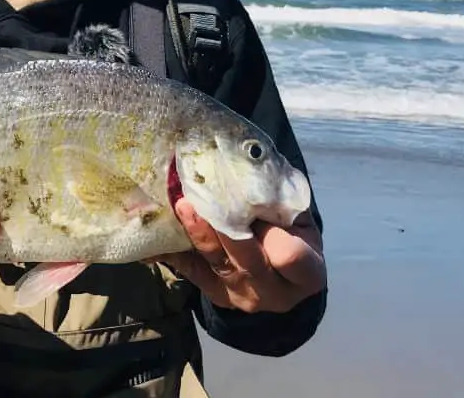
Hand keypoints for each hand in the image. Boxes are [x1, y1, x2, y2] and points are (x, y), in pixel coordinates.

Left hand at [154, 198, 325, 313]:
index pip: (291, 257)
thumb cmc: (293, 236)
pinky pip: (190, 271)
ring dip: (197, 231)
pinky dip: (173, 251)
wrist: (281, 276)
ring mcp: (241, 296)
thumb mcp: (301, 222)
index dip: (274, 236)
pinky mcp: (214, 295)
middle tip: (205, 198)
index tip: (257, 210)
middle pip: (246, 259)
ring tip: (183, 205)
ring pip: (215, 262)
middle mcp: (274, 292)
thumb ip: (283, 202)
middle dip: (225, 228)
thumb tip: (252, 167)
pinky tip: (157, 234)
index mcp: (307, 274)